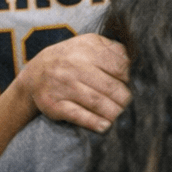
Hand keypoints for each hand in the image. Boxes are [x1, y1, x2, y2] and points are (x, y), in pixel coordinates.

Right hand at [16, 33, 130, 132]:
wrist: (35, 74)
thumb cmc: (70, 59)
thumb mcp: (88, 45)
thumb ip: (111, 50)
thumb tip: (135, 62)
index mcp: (87, 48)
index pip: (119, 65)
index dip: (129, 78)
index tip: (132, 86)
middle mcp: (74, 65)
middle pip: (110, 86)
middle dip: (124, 99)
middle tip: (130, 105)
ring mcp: (63, 86)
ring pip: (96, 102)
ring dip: (114, 112)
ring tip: (121, 116)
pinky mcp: (54, 105)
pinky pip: (77, 115)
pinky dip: (94, 122)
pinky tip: (105, 126)